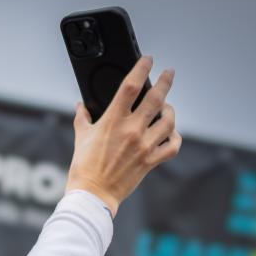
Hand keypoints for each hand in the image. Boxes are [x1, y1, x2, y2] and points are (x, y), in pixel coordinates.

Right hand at [65, 55, 180, 215]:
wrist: (93, 194)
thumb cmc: (84, 167)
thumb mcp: (81, 138)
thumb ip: (82, 118)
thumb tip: (81, 106)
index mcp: (113, 121)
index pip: (131, 86)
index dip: (142, 68)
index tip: (148, 60)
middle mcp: (131, 131)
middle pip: (156, 98)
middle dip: (166, 82)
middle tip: (169, 73)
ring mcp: (144, 146)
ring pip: (169, 120)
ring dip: (170, 111)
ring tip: (167, 107)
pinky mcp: (151, 161)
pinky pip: (172, 145)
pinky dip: (175, 137)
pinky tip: (170, 133)